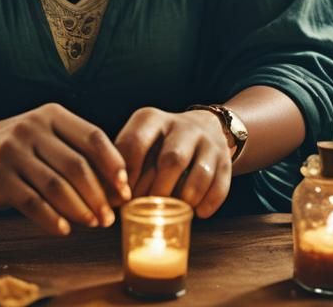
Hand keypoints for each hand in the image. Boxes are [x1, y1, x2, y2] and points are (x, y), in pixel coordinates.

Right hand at [0, 103, 131, 235]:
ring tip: (92, 224)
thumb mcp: (49, 135)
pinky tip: (64, 230)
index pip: (92, 136)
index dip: (113, 163)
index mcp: (53, 114)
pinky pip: (30, 202)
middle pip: (76, 164)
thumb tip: (116, 187)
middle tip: (110, 217)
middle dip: (98, 194)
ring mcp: (13, 150)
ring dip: (78, 209)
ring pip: (55, 185)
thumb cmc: (24, 147)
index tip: (125, 188)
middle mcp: (33, 127)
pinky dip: (50, 219)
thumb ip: (77, 152)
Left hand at [115, 107, 232, 218]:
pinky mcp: (225, 158)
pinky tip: (197, 212)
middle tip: (147, 211)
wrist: (204, 126)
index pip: (135, 143)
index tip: (122, 197)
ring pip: (199, 173)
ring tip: (172, 213)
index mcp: (151, 118)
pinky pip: (220, 185)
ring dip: (185, 199)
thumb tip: (107, 201)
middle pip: (171, 160)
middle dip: (158, 192)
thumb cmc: (159, 144)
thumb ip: (122, 167)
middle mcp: (181, 125)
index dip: (127, 175)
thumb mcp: (138, 143)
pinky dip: (207, 203)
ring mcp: (206, 141)